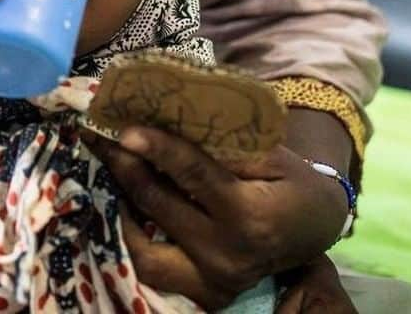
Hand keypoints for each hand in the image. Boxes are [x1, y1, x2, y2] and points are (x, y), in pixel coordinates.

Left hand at [84, 127, 348, 308]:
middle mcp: (229, 255)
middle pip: (159, 206)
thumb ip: (220, 141)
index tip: (124, 128)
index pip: (193, 174)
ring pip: (146, 250)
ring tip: (108, 169)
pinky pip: (154, 268)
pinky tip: (124, 201)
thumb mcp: (267, 152)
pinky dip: (133, 237)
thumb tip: (162, 116)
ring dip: (120, 207)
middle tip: (97, 135)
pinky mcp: (206, 293)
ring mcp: (215, 281)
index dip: (156, 148)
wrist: (314, 228)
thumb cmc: (289, 180)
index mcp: (251, 215)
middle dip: (123, 166)